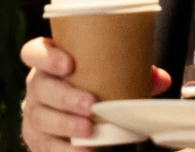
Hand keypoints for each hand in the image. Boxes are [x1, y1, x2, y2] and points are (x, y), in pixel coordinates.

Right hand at [20, 37, 171, 151]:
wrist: (75, 114)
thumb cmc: (92, 85)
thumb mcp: (110, 75)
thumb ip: (134, 72)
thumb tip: (161, 78)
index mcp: (50, 62)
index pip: (34, 52)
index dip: (46, 56)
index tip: (68, 64)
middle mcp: (37, 85)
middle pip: (40, 87)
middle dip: (65, 96)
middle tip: (91, 103)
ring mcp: (34, 113)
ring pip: (41, 117)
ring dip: (66, 123)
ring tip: (89, 129)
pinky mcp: (37, 138)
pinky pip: (46, 145)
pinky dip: (65, 150)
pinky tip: (83, 151)